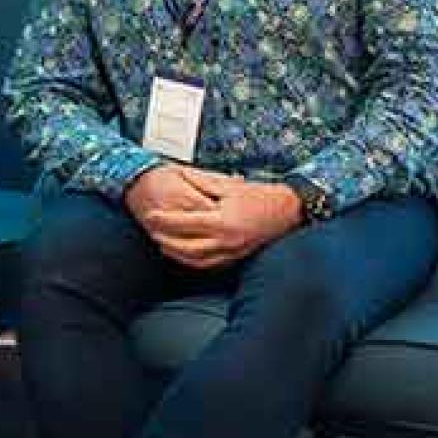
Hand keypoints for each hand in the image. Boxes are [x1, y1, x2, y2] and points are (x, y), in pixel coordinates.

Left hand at [127, 165, 300, 267]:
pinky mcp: (238, 257)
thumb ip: (201, 181)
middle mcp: (227, 240)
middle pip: (186, 247)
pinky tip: (183, 253)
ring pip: (196, 260)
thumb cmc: (259, 196)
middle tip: (151, 231)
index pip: (184, 223)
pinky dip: (193, 261)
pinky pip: (210, 264)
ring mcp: (233, 252)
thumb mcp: (228, 185)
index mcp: (222, 221)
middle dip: (165, 240)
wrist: (288, 211)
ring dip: (176, 253)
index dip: (164, 220)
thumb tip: (178, 173)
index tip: (150, 215)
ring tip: (162, 243)